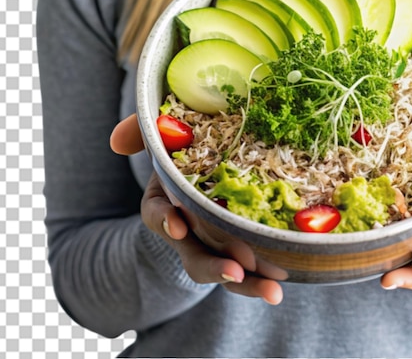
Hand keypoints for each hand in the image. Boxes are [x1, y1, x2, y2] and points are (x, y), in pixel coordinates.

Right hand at [110, 114, 283, 304]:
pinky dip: (265, 275)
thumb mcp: (162, 137)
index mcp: (165, 199)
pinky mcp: (240, 244)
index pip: (157, 212)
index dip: (165, 219)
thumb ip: (141, 130)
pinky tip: (284, 281)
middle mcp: (188, 226)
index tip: (178, 223)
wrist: (205, 160)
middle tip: (235, 272)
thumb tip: (117, 141)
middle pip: (195, 255)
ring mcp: (214, 240)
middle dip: (214, 267)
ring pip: (226, 268)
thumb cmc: (182, 147)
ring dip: (248, 284)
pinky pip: (252, 265)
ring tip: (272, 292)